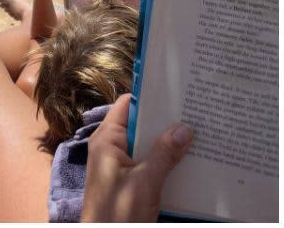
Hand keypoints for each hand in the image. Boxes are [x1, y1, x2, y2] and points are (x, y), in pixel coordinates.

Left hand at [81, 94, 193, 221]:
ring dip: (168, 141)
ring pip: (147, 143)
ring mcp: (121, 164)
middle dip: (165, 120)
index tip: (176, 92)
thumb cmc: (118, 214)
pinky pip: (149, 161)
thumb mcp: (145, 183)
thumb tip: (185, 128)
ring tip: (198, 132)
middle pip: (141, 124)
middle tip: (194, 111)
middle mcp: (112, 147)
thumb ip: (165, 154)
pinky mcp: (129, 180)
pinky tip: (189, 158)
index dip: (150, 96)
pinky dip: (166, 158)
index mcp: (107, 140)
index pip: (128, 105)